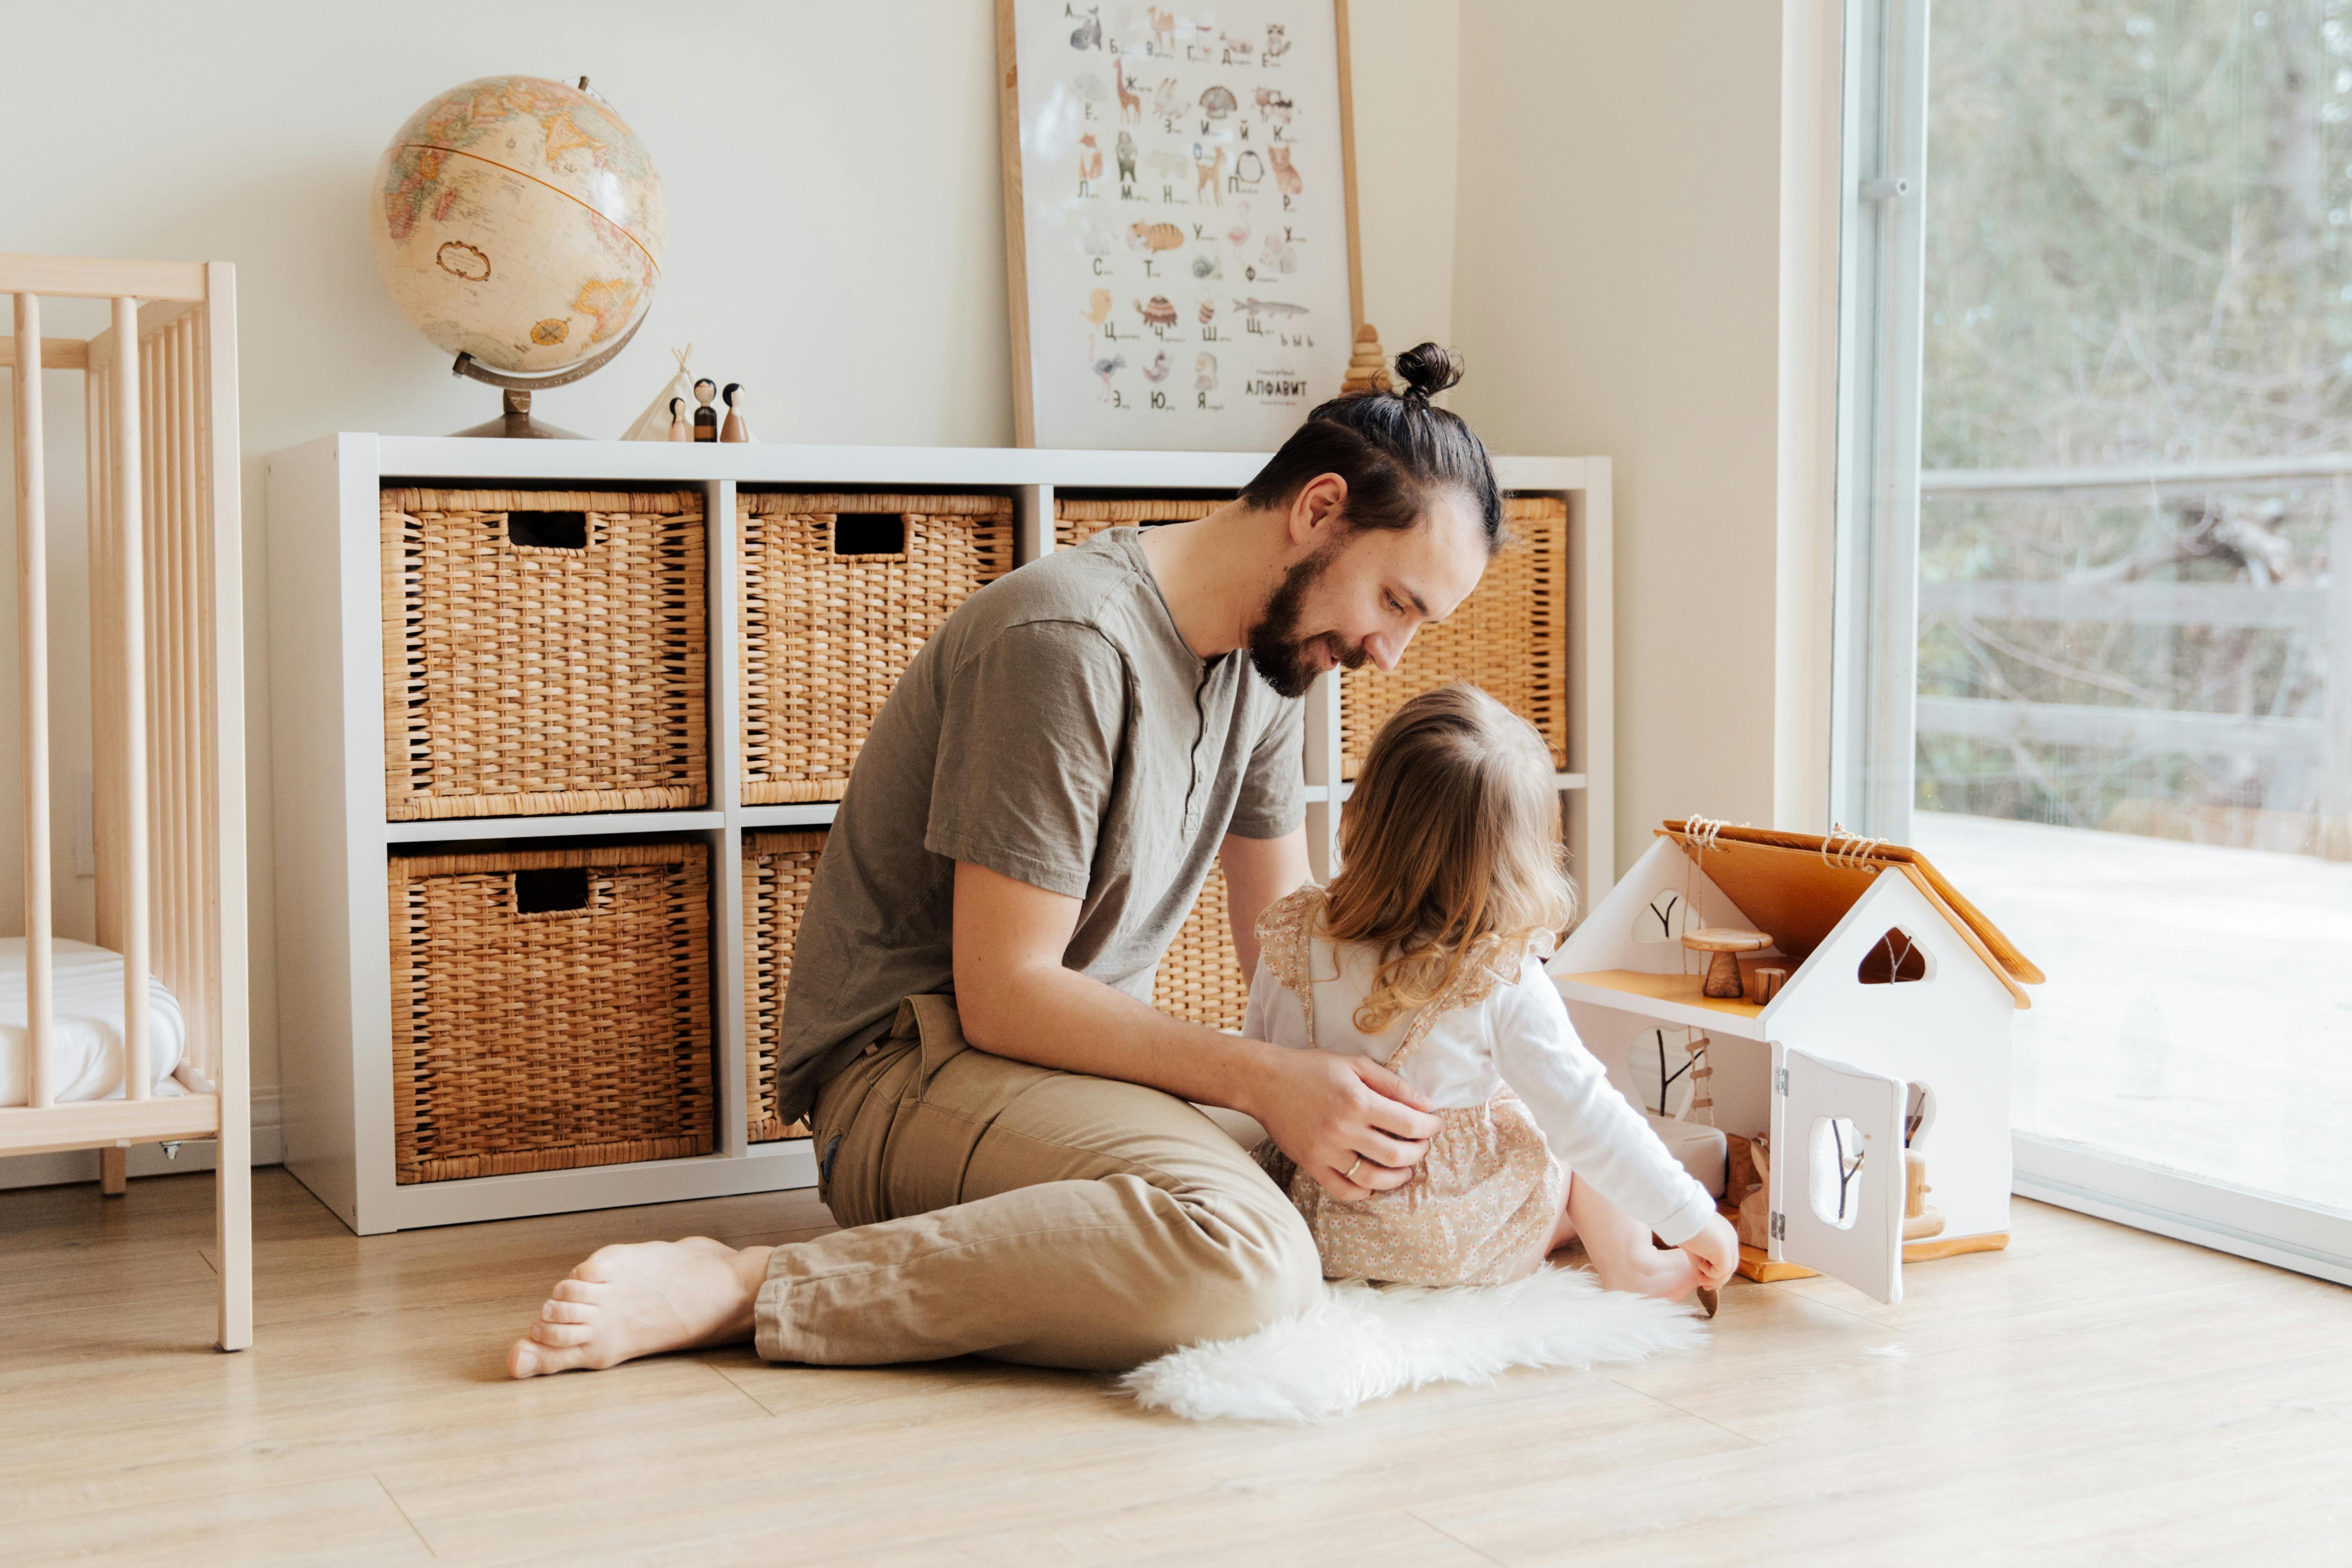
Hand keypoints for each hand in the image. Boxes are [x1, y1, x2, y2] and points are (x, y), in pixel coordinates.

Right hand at [1245, 1046, 1443, 1201]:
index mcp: (1358, 1101)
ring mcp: (1326, 1151)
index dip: (1430, 1127)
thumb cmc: (1312, 1068)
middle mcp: (1343, 1129)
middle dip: (1418, 1152)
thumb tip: (1426, 1105)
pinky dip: (1366, 1191)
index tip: (1435, 1125)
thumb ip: (1392, 1084)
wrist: (1265, 1082)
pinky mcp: (1312, 1165)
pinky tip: (1374, 1181)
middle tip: (1421, 1145)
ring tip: (1404, 1168)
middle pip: (1396, 1155)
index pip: (1408, 1124)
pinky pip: (1345, 1190)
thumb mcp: (1355, 1064)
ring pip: (1374, 1178)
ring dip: (1398, 1177)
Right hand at [1681, 1213, 1738, 1287]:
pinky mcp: (1725, 1250)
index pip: (1726, 1257)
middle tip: (1704, 1286)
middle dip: (1716, 1279)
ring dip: (1713, 1279)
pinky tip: (1700, 1266)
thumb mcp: (1693, 1246)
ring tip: (1700, 1280)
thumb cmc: (1682, 1225)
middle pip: (1729, 1265)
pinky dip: (1711, 1274)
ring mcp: (1730, 1244)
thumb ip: (1699, 1261)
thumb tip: (1700, 1278)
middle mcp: (1731, 1238)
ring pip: (1728, 1270)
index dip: (1717, 1272)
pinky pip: (1722, 1270)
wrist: (1679, 1214)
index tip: (1705, 1280)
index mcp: (1724, 1234)